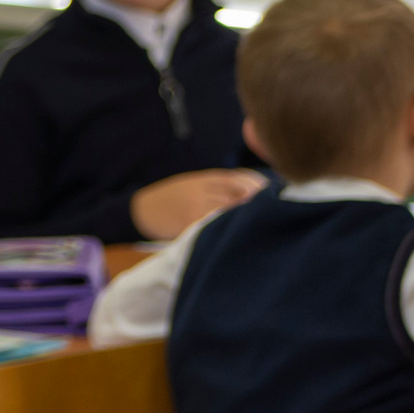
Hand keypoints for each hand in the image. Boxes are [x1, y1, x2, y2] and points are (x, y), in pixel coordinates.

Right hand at [128, 169, 266, 240]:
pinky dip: (225, 228)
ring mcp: (195, 203)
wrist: (139, 211)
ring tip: (257, 226)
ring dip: (243, 217)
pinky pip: (212, 223)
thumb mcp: (193, 186)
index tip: (274, 195)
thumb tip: (252, 195)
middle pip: (239, 192)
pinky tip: (234, 234)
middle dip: (256, 202)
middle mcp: (202, 188)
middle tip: (272, 213)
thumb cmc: (170, 201)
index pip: (240, 178)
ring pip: (228, 208)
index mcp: (205, 178)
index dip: (258, 186)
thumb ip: (217, 188)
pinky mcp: (188, 220)